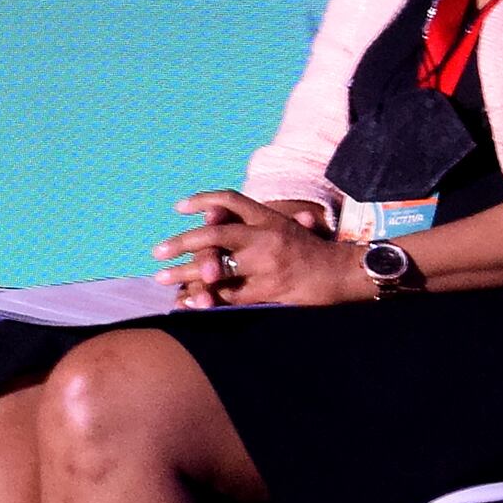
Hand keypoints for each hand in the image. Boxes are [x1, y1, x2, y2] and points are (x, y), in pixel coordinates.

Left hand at [159, 188, 355, 308]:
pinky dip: (207, 299)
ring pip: (217, 268)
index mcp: (269, 218)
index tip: (179, 208)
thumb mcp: (291, 228)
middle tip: (158, 252)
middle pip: (215, 233)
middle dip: (182, 243)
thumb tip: (215, 216)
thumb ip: (260, 223)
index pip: (231, 200)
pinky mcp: (269, 289)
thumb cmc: (317, 253)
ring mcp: (266, 263)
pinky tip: (189, 301)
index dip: (203, 201)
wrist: (345, 275)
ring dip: (186, 274)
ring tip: (163, 279)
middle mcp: (265, 235)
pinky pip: (230, 295)